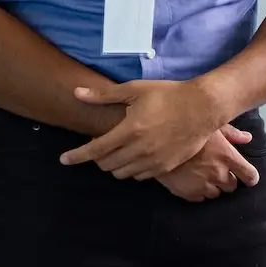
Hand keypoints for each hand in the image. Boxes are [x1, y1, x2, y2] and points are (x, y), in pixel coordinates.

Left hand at [58, 79, 224, 179]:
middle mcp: (139, 149)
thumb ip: (104, 95)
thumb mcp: (134, 90)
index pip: (95, 149)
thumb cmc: (167, 95)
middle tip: (98, 147)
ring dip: (114, 165)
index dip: (77, 156)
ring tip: (116, 151)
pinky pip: (140, 176)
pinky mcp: (166, 167)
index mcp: (129, 130)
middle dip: (97, 158)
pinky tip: (134, 156)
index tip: (63, 160)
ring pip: (123, 174)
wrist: (202, 108)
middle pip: (107, 165)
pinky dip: (132, 169)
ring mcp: (154, 161)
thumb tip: (77, 93)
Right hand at [156, 125, 259, 200]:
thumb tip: (247, 138)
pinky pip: (200, 198)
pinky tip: (192, 180)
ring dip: (213, 186)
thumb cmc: (186, 126)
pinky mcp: (188, 193)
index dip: (249, 176)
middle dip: (228, 179)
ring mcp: (203, 185)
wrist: (156, 139)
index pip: (250, 176)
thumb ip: (231, 133)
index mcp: (228, 157)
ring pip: (216, 193)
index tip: (246, 175)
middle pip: (232, 186)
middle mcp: (219, 174)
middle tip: (218, 169)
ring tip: (203, 175)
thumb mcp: (210, 124)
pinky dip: (199, 191)